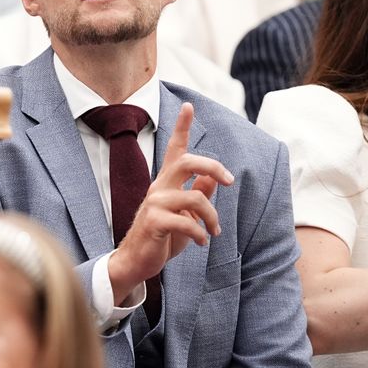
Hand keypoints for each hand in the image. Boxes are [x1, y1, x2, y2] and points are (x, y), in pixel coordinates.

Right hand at [108, 103, 234, 303]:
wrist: (136, 261)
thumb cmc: (163, 237)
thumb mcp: (185, 215)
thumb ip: (198, 195)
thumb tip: (213, 180)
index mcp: (166, 183)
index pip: (175, 149)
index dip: (181, 126)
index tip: (189, 106)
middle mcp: (159, 188)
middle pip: (188, 162)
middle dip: (213, 167)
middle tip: (230, 181)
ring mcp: (156, 204)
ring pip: (196, 198)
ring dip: (212, 218)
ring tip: (214, 232)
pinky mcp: (155, 222)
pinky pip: (188, 223)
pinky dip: (201, 234)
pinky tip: (202, 242)